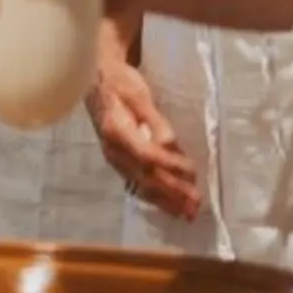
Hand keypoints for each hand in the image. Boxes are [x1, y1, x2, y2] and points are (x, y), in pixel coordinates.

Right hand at [88, 53, 198, 219]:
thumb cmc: (119, 82)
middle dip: (172, 191)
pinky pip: (136, 184)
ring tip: (186, 213)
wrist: (96, 79)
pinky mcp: (118, 161)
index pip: (146, 155)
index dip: (170, 165)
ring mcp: (114, 158)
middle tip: (196, 204)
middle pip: (146, 175)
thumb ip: (153, 119)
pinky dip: (154, 197)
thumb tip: (168, 143)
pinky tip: (167, 206)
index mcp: (116, 131)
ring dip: (166, 200)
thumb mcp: (138, 94)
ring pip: (141, 184)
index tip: (192, 170)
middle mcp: (112, 149)